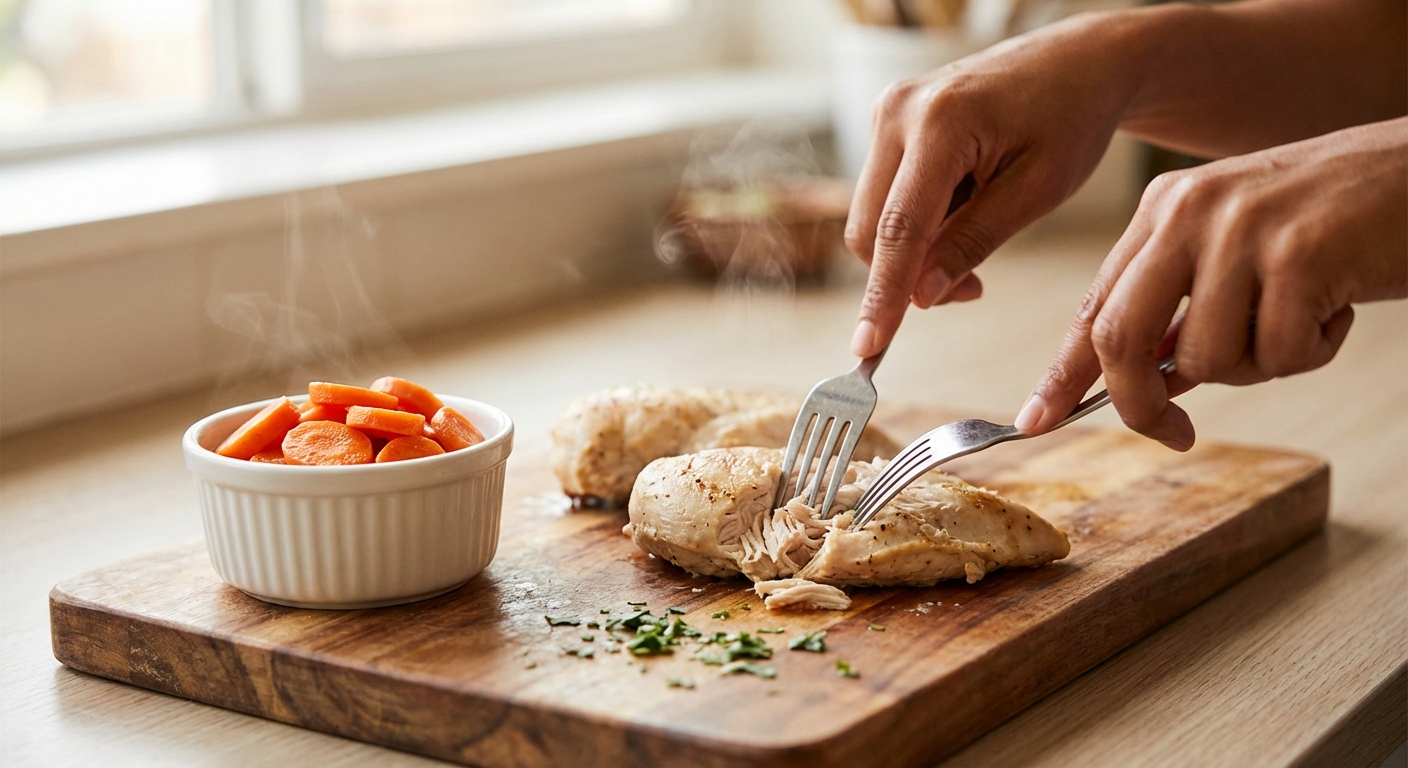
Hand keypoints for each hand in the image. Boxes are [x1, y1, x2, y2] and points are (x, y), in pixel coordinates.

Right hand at [844, 12, 1148, 356]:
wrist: (1078, 61)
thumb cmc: (1071, 117)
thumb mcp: (1037, 191)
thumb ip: (972, 243)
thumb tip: (920, 297)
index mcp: (940, 122)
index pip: (898, 229)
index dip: (882, 295)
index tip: (868, 347)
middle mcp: (898, 111)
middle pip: (870, 229)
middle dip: (908, 276)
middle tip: (972, 289)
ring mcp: (887, 112)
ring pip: (872, 218)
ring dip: (914, 250)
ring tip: (978, 236)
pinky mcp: (888, 121)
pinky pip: (884, 195)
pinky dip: (917, 223)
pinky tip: (965, 207)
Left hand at [1016, 117, 1407, 449]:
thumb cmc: (1335, 223)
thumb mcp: (1238, 251)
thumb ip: (1185, 310)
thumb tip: (1147, 385)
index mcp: (1164, 210)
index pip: (1093, 305)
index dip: (1061, 373)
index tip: (1034, 420)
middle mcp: (1190, 211)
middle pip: (1120, 337)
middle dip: (1139, 404)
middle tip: (1177, 433)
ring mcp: (1242, 230)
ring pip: (1206, 360)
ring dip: (1259, 367)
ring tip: (1305, 316)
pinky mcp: (1300, 254)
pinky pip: (1279, 355)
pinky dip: (1314, 351)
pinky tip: (1341, 304)